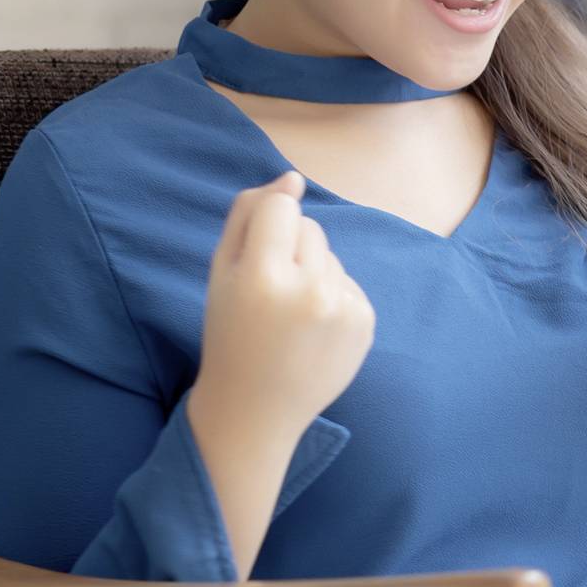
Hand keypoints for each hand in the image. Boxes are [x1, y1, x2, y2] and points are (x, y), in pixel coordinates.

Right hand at [195, 170, 376, 430]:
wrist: (257, 407)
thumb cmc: (231, 332)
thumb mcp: (221, 272)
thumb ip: (249, 215)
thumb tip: (292, 179)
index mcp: (263, 277)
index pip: (280, 207)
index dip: (265, 226)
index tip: (255, 257)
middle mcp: (308, 290)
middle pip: (310, 228)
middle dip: (289, 251)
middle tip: (269, 295)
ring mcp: (342, 308)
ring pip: (331, 255)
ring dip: (312, 274)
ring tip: (289, 316)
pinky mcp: (365, 322)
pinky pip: (349, 282)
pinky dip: (332, 296)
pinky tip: (312, 329)